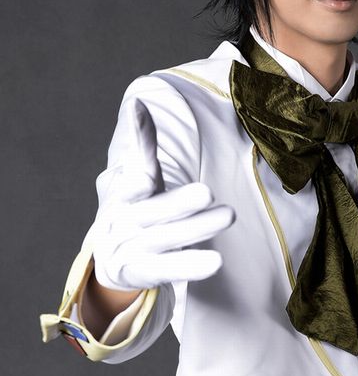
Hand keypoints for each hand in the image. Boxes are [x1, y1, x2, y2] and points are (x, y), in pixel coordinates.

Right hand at [92, 98, 234, 290]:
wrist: (111, 258)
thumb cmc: (135, 208)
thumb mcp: (140, 177)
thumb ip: (142, 144)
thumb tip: (137, 102)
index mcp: (122, 195)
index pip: (130, 187)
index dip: (135, 184)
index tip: (146, 179)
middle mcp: (124, 223)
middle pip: (154, 213)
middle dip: (180, 204)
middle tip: (208, 192)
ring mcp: (131, 250)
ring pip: (166, 239)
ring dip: (197, 229)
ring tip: (228, 216)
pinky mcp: (143, 273)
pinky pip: (168, 269)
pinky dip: (190, 264)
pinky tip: (215, 261)